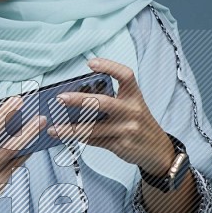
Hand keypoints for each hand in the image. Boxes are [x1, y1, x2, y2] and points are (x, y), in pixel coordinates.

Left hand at [46, 56, 174, 174]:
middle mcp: (131, 111)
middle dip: (79, 100)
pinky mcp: (120, 145)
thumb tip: (78, 97)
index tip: (91, 63)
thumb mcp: (132, 107)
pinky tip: (66, 136)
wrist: (157, 149)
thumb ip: (112, 100)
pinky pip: (95, 140)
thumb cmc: (139, 124)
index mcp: (135, 96)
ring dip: (70, 129)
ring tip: (54, 129)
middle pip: (103, 102)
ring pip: (93, 128)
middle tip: (60, 98)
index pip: (125, 75)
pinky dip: (79, 138)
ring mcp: (126, 129)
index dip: (109, 66)